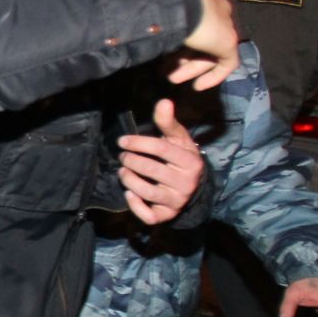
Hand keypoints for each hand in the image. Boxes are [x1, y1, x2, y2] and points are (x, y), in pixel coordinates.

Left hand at [117, 99, 202, 224]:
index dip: (138, 143)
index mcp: (190, 161)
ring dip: (129, 180)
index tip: (122, 141)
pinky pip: (149, 215)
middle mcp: (186, 182)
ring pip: (147, 192)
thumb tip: (164, 101)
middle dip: (131, 161)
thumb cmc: (181, 158)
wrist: (195, 187)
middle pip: (152, 170)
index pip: (161, 149)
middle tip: (122, 156)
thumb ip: (168, 122)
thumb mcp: (178, 139)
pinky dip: (135, 205)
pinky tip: (128, 193)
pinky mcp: (167, 215)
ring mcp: (177, 201)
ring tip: (122, 172)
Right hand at [167, 0, 240, 90]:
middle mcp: (216, 6)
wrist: (180, 2)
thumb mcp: (160, 9)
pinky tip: (198, 86)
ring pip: (211, 49)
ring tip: (173, 79)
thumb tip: (149, 27)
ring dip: (192, 67)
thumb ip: (161, 17)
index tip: (169, 51)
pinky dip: (213, 75)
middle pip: (203, 36)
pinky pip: (227, 62)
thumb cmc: (163, 2)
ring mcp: (225, 23)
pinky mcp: (230, 40)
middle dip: (185, 56)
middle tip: (167, 69)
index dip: (183, 37)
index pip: (196, 19)